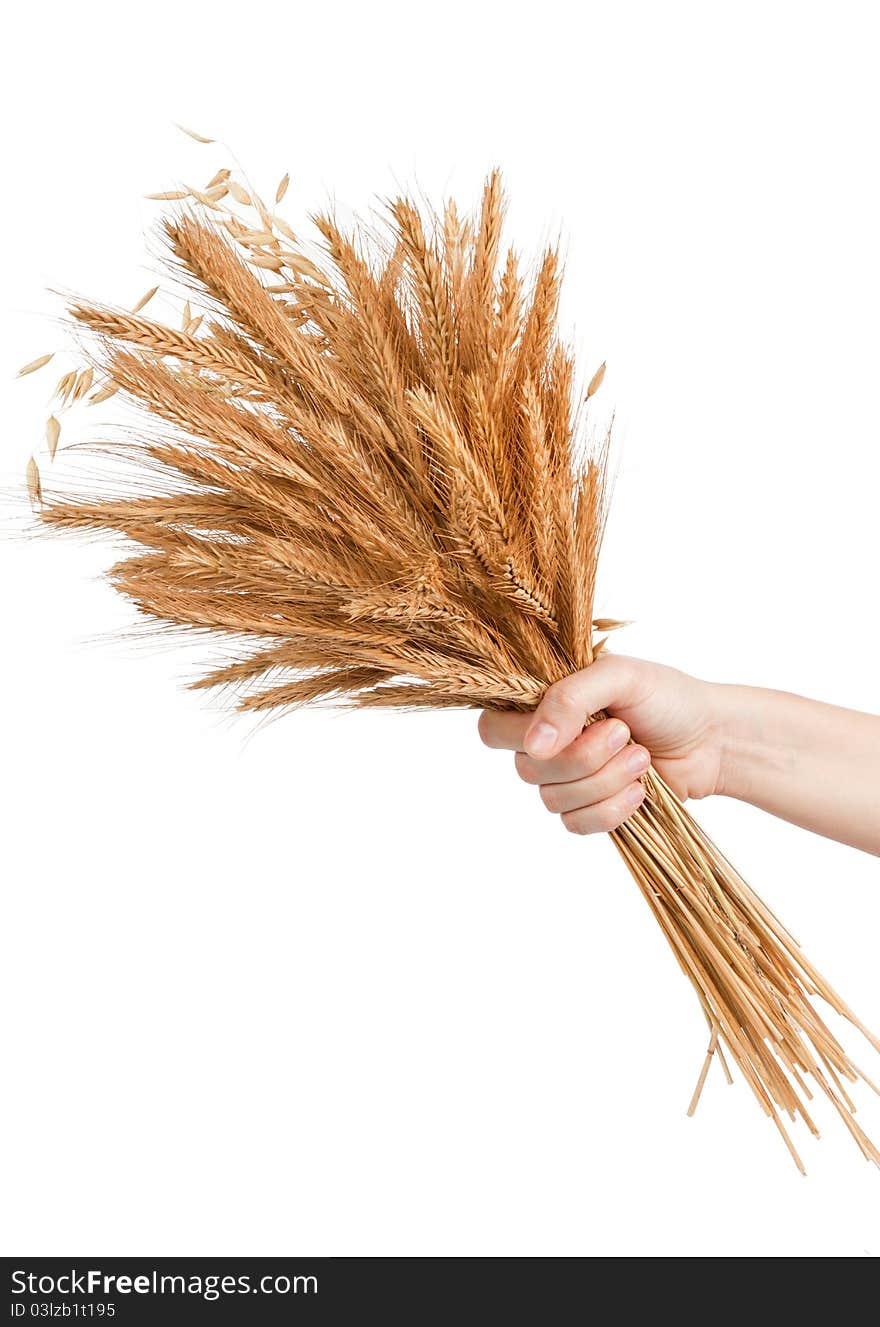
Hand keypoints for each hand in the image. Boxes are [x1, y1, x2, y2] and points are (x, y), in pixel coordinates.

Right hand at [478, 654, 724, 833]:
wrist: (712, 739)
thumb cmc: (666, 698)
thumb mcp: (620, 676)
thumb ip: (569, 699)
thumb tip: (535, 745)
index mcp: (543, 704)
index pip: (493, 728)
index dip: (519, 735)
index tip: (565, 729)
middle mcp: (548, 745)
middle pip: (527, 769)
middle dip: (582, 757)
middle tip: (624, 733)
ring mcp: (567, 781)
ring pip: (553, 800)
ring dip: (606, 779)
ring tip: (642, 757)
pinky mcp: (590, 811)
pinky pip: (576, 825)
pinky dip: (611, 809)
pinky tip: (640, 791)